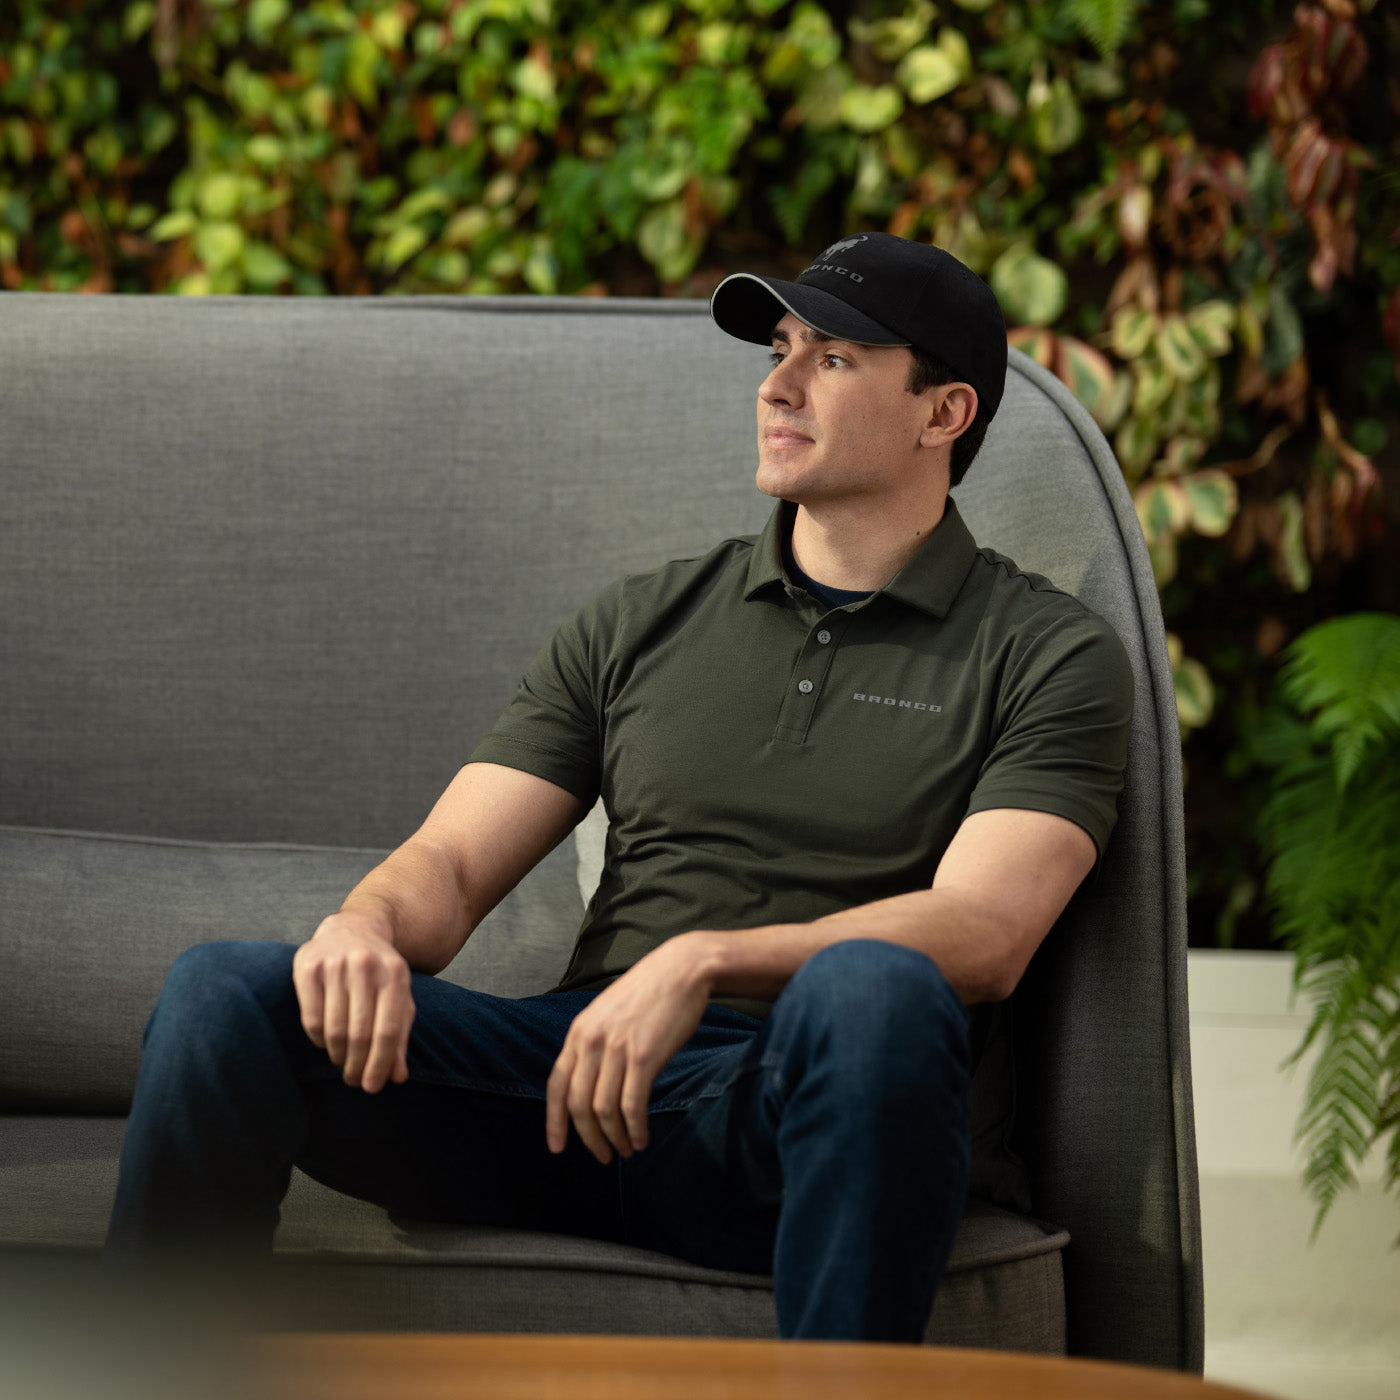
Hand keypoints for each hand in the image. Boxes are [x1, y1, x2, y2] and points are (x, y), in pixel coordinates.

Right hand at [292, 911, 414, 1093]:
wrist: (352, 929)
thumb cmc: (378, 972)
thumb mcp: (398, 997)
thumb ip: (400, 1035)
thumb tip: (398, 1077)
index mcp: (395, 973)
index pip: (388, 1030)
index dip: (380, 1064)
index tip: (372, 1087)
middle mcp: (365, 965)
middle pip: (360, 1033)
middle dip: (357, 1065)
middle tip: (354, 1081)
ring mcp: (335, 963)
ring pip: (334, 1028)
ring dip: (338, 1055)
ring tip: (341, 1062)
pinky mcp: (307, 965)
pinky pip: (311, 1018)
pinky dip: (318, 1039)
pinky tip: (325, 1042)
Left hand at [546, 932, 716, 1163]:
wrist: (681, 969)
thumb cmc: (649, 993)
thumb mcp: (608, 1014)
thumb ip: (595, 1044)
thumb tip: (591, 1085)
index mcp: (579, 1032)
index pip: (556, 1085)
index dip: (554, 1122)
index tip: (558, 1148)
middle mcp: (592, 1042)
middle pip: (578, 1105)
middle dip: (588, 1138)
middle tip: (603, 1156)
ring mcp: (617, 1049)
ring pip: (605, 1110)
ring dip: (615, 1138)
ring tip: (627, 1150)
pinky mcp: (644, 1056)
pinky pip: (632, 1106)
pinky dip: (635, 1129)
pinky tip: (642, 1138)